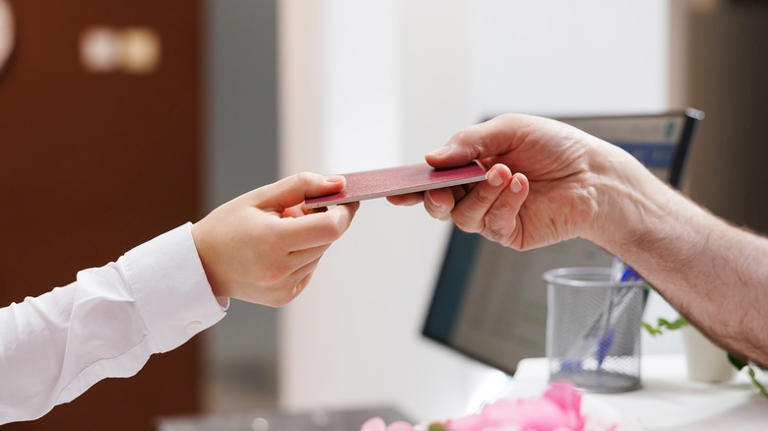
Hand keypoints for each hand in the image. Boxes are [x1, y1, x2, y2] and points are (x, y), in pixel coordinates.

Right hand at [192, 172, 358, 305]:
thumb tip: (339, 183)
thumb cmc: (227, 226)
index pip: (331, 227)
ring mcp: (283, 287)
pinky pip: (309, 269)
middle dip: (322, 220)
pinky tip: (277, 251)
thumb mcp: (260, 197)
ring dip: (311, 238)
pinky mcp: (285, 296)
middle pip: (327, 239)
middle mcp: (280, 269)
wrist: (199, 265)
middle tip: (296, 210)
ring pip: (319, 254)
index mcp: (273, 240)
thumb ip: (302, 186)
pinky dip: (302, 255)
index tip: (345, 198)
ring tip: (279, 231)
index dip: (344, 211)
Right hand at [389, 114, 615, 249]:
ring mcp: (492, 216)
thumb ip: (468, 143)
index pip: (433, 179)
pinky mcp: (511, 234)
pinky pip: (493, 224)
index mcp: (469, 168)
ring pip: (464, 216)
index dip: (411, 187)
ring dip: (481, 194)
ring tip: (505, 172)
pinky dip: (505, 203)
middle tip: (444, 186)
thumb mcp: (508, 130)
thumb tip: (430, 158)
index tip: (394, 191)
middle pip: (439, 206)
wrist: (595, 172)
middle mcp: (476, 194)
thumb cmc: (554, 146)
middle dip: (437, 196)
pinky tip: (521, 185)